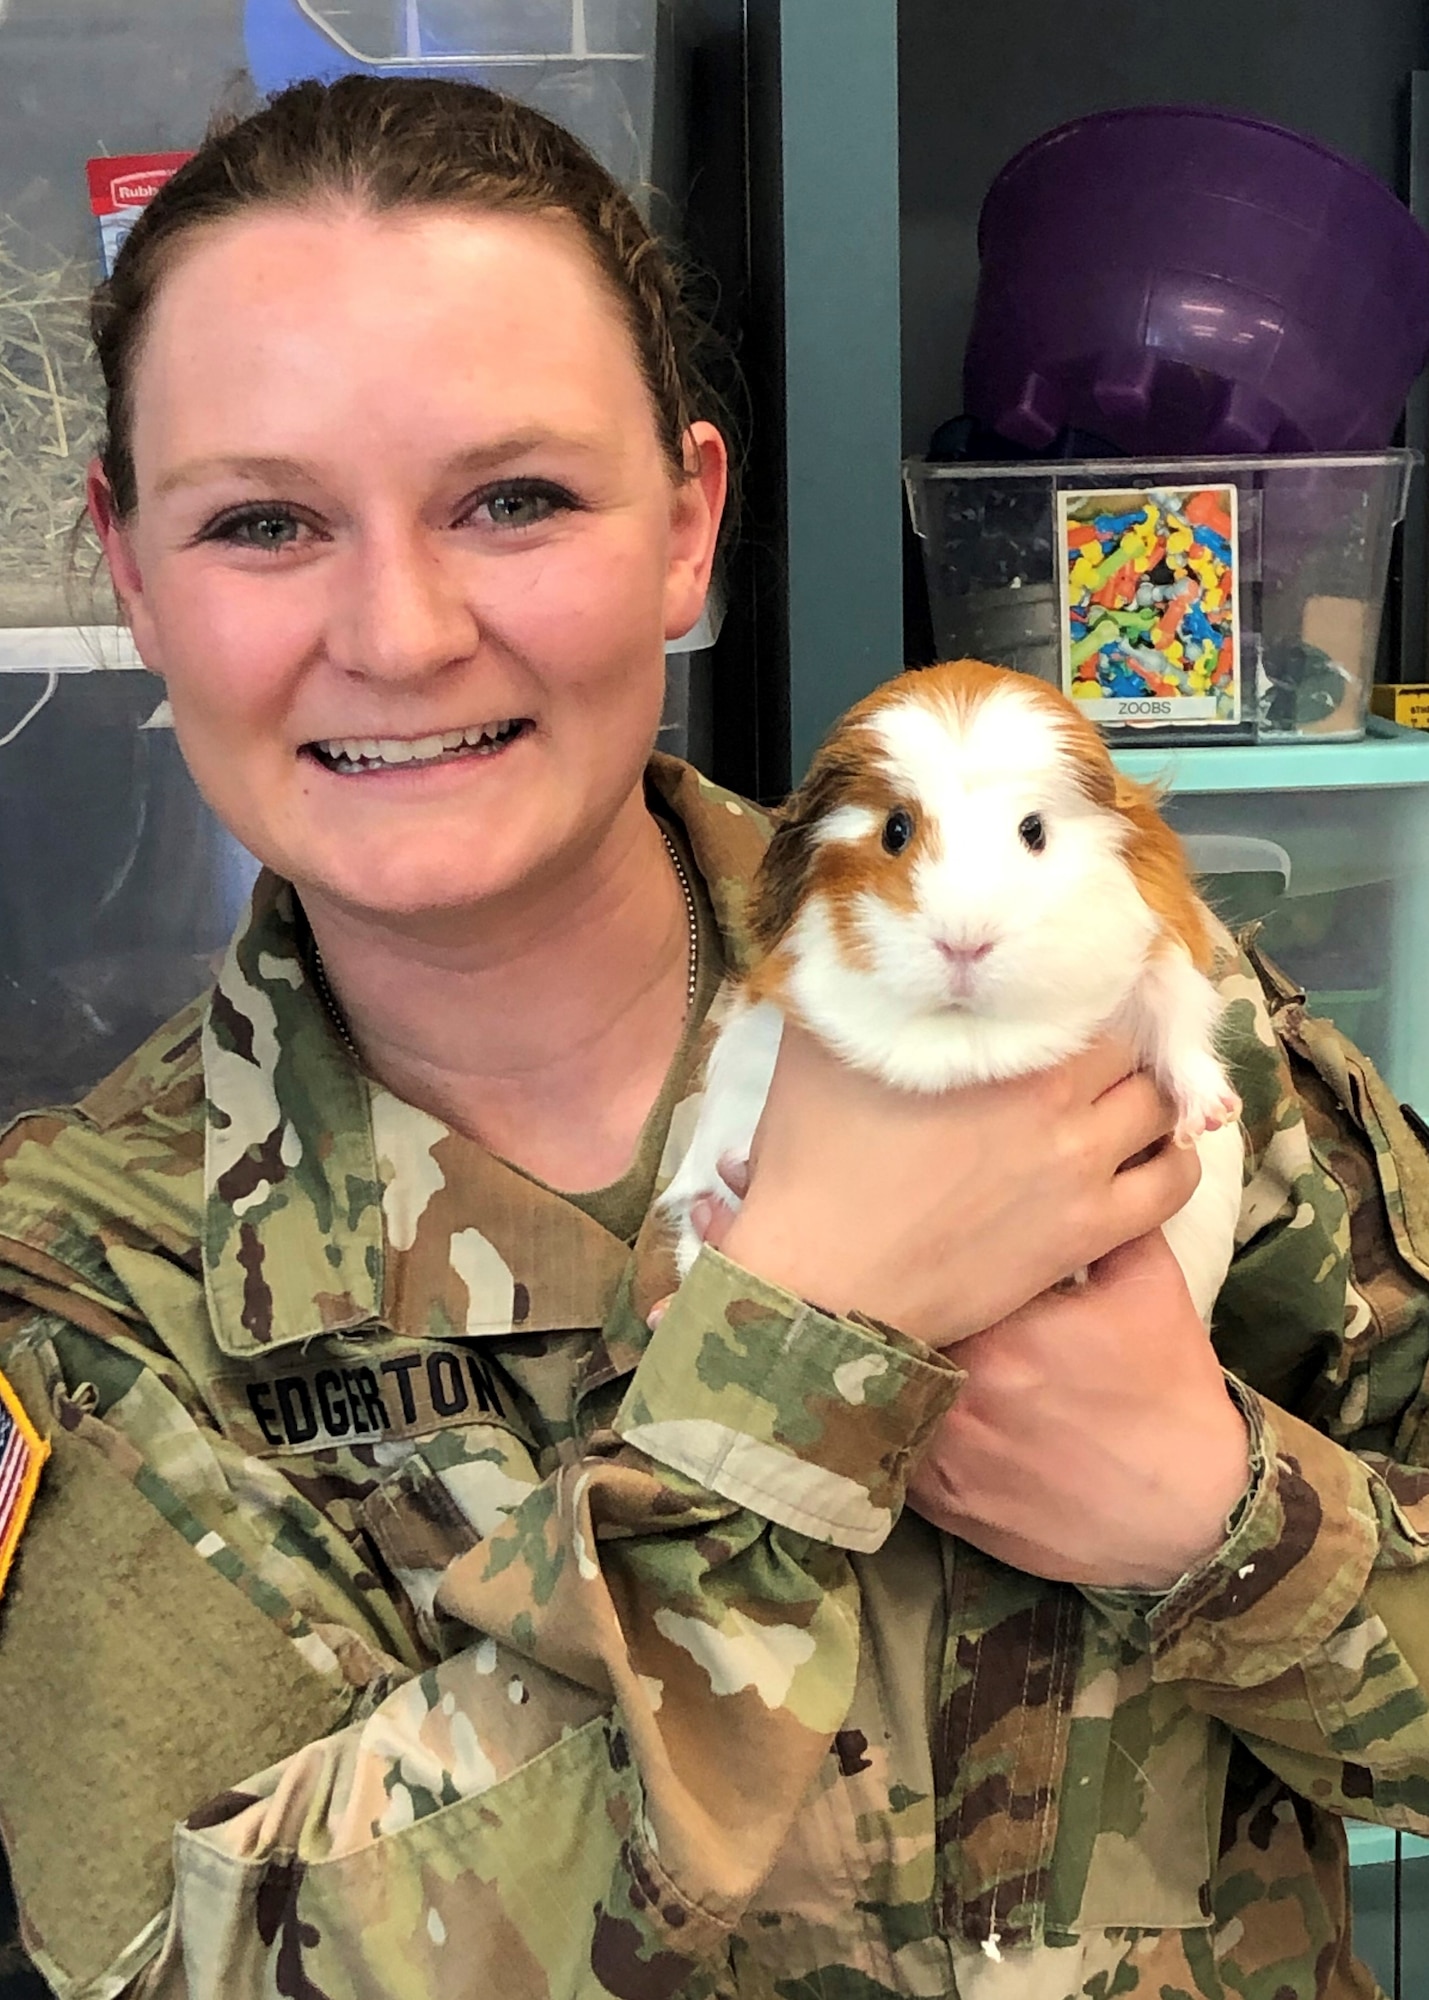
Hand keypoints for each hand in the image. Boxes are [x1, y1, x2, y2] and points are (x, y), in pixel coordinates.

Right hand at [717, 1023, 1199, 1346]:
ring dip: (1149, 1091)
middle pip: (1131, 1043)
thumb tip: (868, 943)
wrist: (823, 1284)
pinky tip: (1144, 1152)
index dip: (1084, 980)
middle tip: (1091, 1038)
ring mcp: (1083, 1168)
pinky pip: (1171, 1185)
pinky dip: (1171, 1159)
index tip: (1070, 978)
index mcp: (1004, 1044)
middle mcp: (1060, 1096)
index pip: (1088, 987)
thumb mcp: (818, 1048)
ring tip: (1119, 1091)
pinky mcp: (1089, 1232)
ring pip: (1162, 1108)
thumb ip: (855, 985)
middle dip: (1116, 1034)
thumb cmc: (813, 1164)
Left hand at [906, 1232, 1251, 1588]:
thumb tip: (1072, 1164)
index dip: (940, 1263)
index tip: (943, 1256)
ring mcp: (946, 1454)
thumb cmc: (1168, 1391)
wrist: (1190, 1512)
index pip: (941, 1274)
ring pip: (894, 1388)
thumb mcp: (1149, 1286)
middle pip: (912, 1330)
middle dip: (921, 1314)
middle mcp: (963, 1394)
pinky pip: (897, 1449)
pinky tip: (925, 1406)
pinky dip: (905, 1425)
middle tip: (929, 1299)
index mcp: (1005, 1330)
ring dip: (906, 1368)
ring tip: (918, 1348)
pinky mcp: (943, 1502)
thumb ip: (1104, 1218)